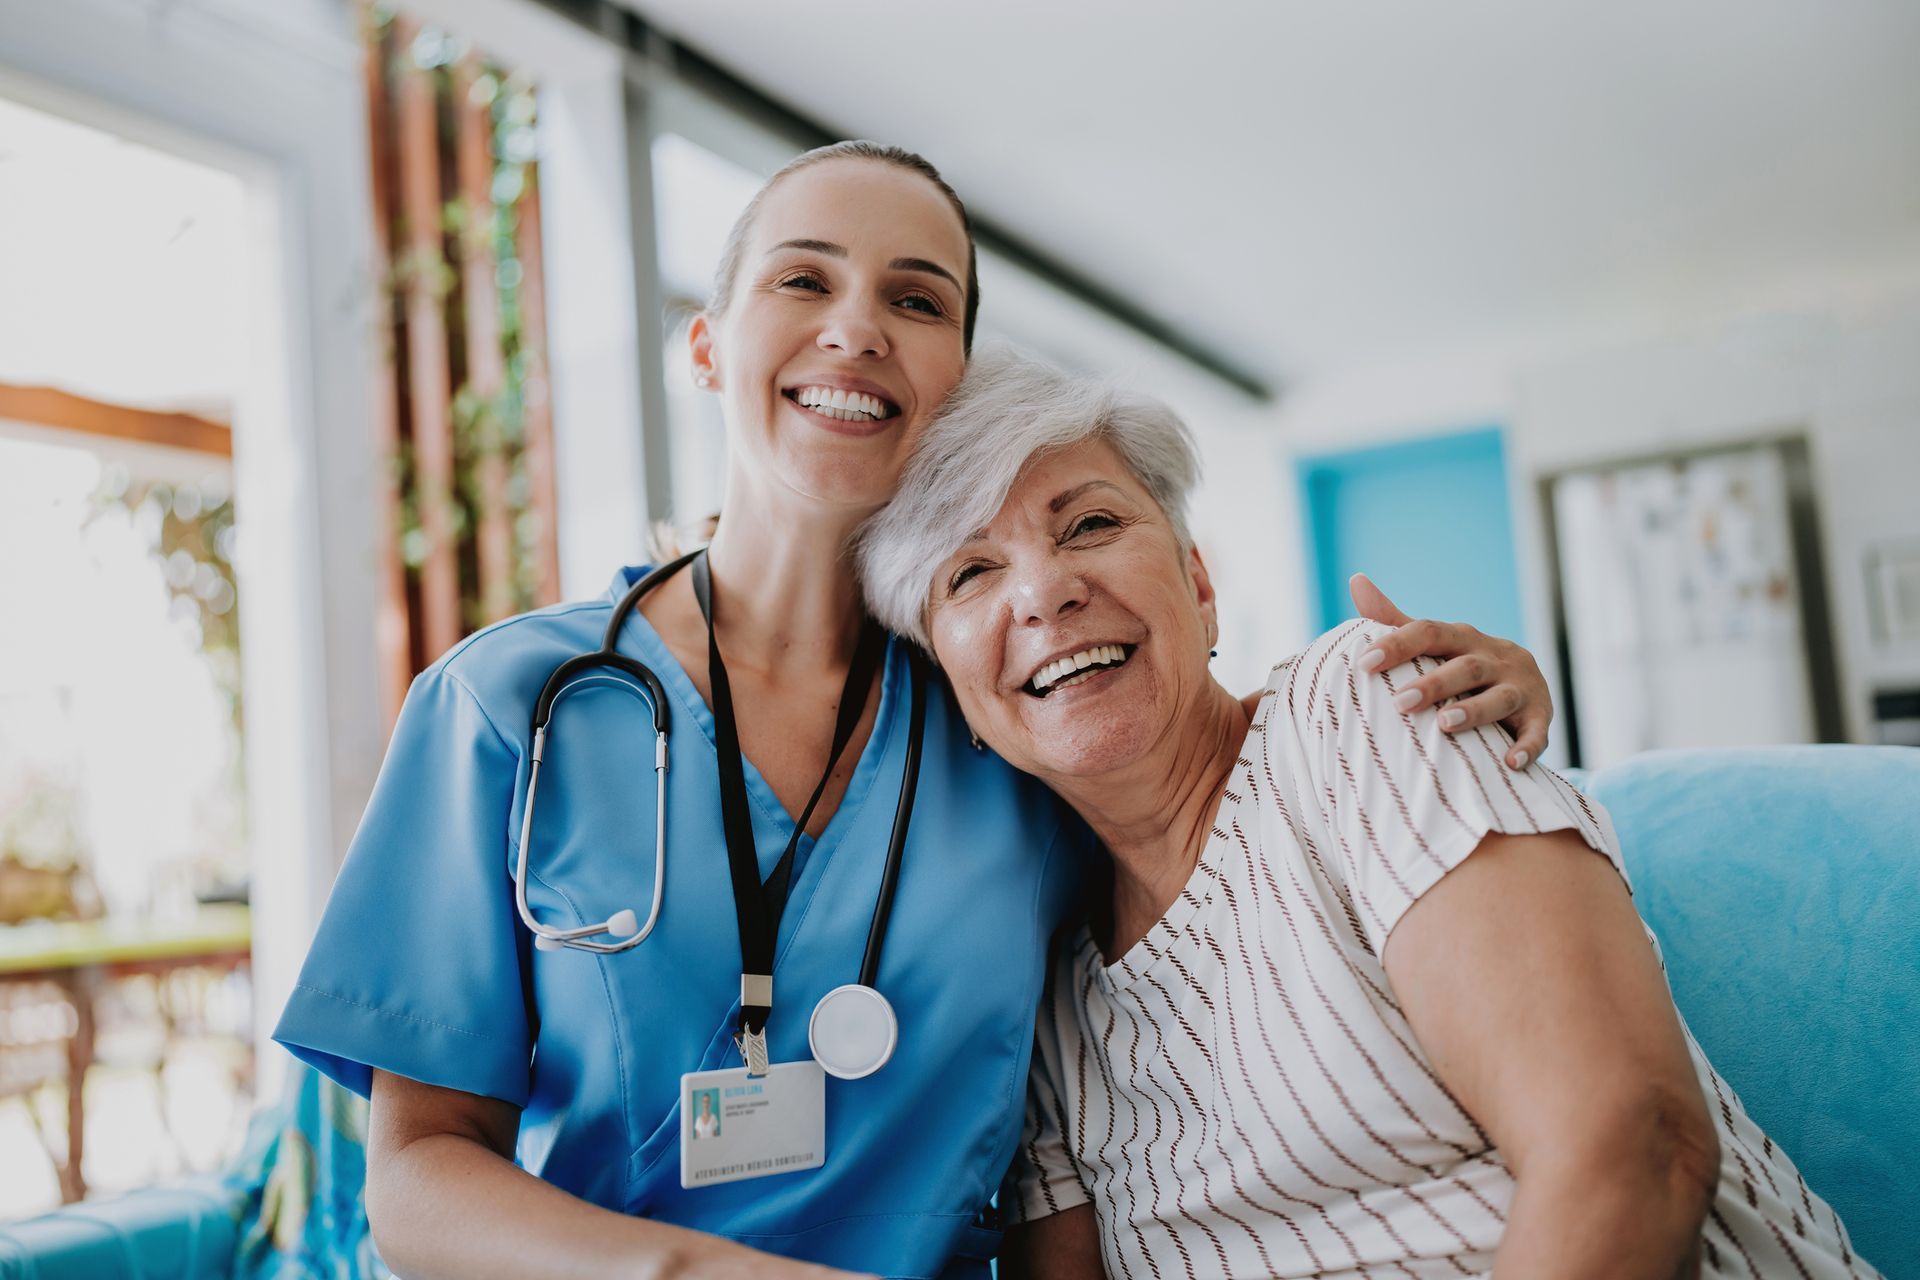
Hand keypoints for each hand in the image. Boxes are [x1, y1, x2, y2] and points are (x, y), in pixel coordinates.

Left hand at [1348, 573, 1550, 769]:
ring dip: (1474, 710)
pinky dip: (1527, 746)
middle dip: (1434, 684)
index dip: (1398, 644)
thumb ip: (1396, 619)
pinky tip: (1510, 762)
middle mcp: (1495, 657)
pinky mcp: (1541, 716)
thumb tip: (1357, 581)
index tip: (1365, 663)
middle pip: (1465, 666)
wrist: (1525, 688)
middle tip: (1399, 702)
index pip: (1429, 632)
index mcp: (1463, 638)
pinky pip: (1537, 732)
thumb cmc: (1464, 667)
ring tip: (1445, 725)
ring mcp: (1521, 686)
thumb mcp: (1435, 643)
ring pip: (1500, 697)